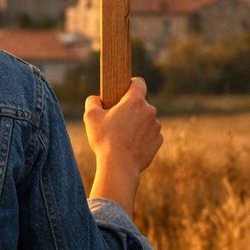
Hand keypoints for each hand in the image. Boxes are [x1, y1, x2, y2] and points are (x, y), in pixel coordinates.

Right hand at [84, 77, 161, 213]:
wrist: (119, 166)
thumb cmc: (104, 139)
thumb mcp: (91, 117)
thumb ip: (93, 102)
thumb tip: (96, 99)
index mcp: (135, 101)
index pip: (139, 83)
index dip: (131, 84)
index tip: (124, 90)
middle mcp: (150, 111)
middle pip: (140, 104)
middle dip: (130, 109)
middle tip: (116, 120)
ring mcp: (156, 127)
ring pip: (145, 120)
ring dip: (137, 124)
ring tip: (122, 136)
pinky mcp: (158, 141)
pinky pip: (150, 134)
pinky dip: (142, 137)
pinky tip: (129, 145)